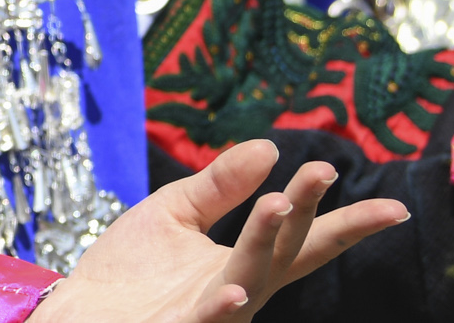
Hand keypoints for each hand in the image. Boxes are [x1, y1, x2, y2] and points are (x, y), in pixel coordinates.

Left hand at [35, 142, 401, 322]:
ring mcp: (212, 312)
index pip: (301, 237)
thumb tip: (271, 148)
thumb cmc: (129, 270)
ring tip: (282, 201)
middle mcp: (239, 288)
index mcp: (243, 262)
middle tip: (325, 170)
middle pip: (286, 250)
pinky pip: (208, 320)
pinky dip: (224, 308)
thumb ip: (220, 184)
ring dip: (265, 240)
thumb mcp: (174, 213)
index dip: (337, 218)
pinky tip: (236, 290)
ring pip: (250, 277)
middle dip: (311, 213)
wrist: (80, 313)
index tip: (372, 192)